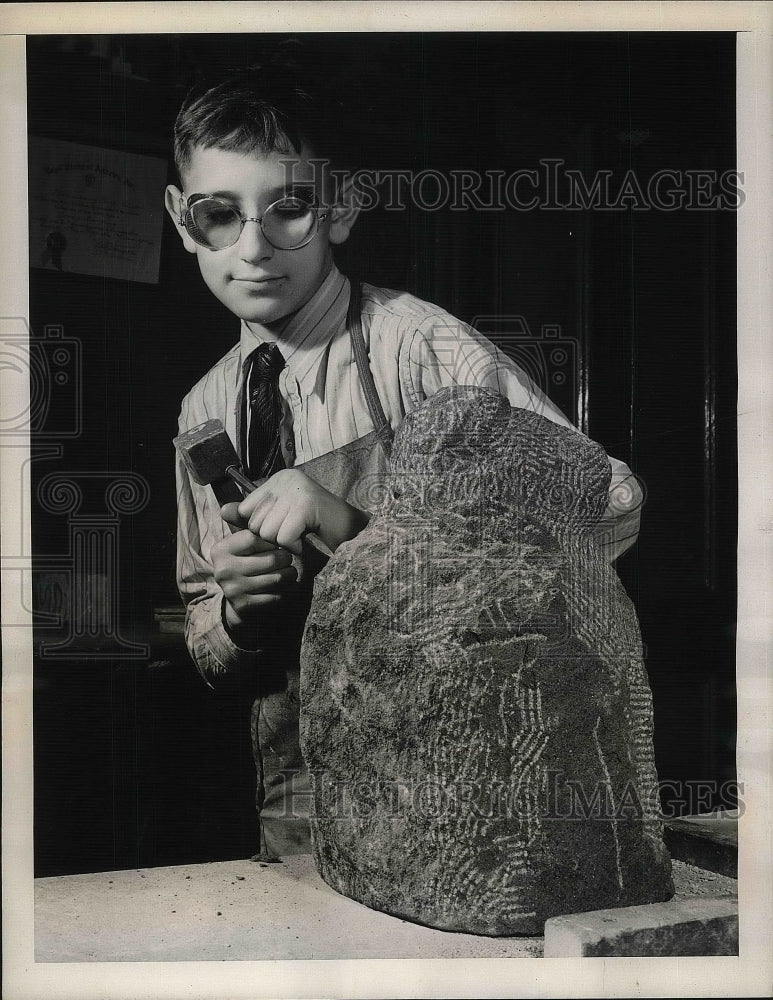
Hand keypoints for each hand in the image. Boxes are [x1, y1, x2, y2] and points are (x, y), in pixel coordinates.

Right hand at [211, 527, 297, 631]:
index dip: (272, 539)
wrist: (237, 597)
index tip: (277, 542)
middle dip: (285, 558)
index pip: (255, 537)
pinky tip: (285, 585)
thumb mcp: (241, 541)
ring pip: (276, 578)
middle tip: (287, 558)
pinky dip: (286, 590)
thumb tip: (228, 506)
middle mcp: (224, 570)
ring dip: (290, 574)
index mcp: (220, 550)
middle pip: (269, 559)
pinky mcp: (245, 606)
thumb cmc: (244, 561)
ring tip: (290, 570)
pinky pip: (277, 596)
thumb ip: (242, 521)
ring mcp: (233, 590)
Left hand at [221, 468, 369, 555]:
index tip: (285, 525)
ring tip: (303, 536)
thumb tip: (223, 511)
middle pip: (256, 522)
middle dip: (274, 537)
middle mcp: (287, 479)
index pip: (247, 509)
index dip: (262, 526)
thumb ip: (252, 516)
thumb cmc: (315, 530)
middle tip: (296, 533)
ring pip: (268, 532)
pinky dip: (295, 547)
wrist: (351, 536)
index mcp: (279, 478)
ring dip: (285, 543)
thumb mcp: (279, 521)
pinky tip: (307, 541)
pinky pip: (283, 538)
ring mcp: (298, 490)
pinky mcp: (306, 504)